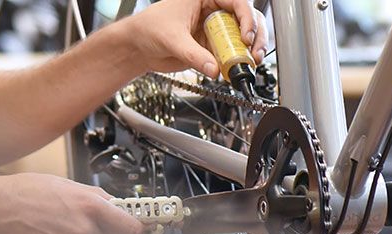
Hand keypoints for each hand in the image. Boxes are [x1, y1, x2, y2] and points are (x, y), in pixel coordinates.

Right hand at [0, 173, 143, 233]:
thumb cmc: (26, 192)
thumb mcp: (66, 184)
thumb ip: (94, 197)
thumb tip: (116, 205)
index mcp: (90, 206)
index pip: (131, 228)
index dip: (133, 230)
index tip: (133, 230)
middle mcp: (83, 230)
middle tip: (87, 230)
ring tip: (60, 232)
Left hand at [118, 0, 268, 77]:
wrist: (137, 48)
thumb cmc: (148, 29)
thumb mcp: (172, 39)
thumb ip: (194, 55)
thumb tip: (213, 68)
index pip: (236, 2)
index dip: (246, 18)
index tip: (245, 36)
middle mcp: (213, 11)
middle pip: (246, 19)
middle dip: (254, 35)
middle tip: (253, 52)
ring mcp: (214, 29)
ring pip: (242, 36)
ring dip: (249, 49)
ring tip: (250, 62)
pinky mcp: (211, 47)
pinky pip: (229, 53)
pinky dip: (237, 61)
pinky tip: (237, 69)